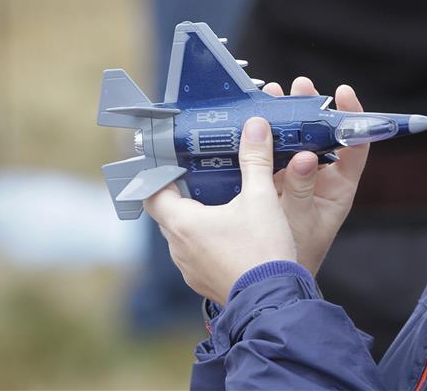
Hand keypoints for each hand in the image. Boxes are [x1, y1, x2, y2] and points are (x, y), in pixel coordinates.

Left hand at [144, 77, 367, 303]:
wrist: (273, 299)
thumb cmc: (262, 250)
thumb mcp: (261, 197)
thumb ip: (256, 159)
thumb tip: (255, 126)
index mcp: (183, 223)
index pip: (153, 193)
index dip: (159, 174)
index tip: (172, 161)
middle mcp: (179, 248)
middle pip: (169, 213)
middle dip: (184, 194)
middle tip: (203, 174)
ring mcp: (190, 269)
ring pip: (184, 235)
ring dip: (197, 220)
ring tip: (222, 204)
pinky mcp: (204, 282)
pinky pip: (198, 254)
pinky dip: (209, 241)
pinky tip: (233, 234)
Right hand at [262, 77, 368, 276]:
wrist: (267, 286)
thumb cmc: (294, 256)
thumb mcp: (299, 221)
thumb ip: (301, 189)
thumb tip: (306, 155)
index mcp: (338, 190)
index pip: (355, 146)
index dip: (353, 118)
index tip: (343, 93)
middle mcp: (319, 181)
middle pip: (320, 136)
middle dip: (309, 109)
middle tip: (298, 85)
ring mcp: (294, 182)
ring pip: (292, 142)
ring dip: (283, 118)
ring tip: (272, 94)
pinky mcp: (270, 186)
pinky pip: (268, 157)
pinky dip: (261, 139)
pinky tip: (251, 122)